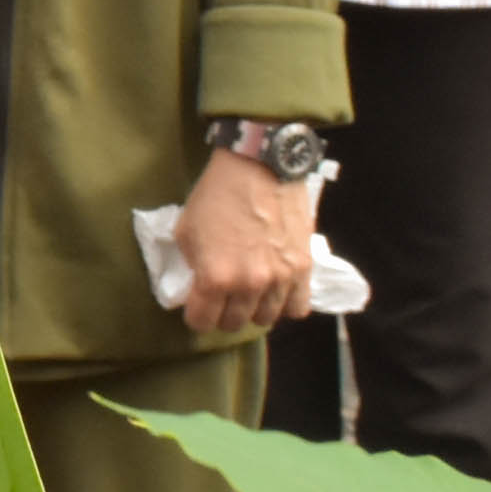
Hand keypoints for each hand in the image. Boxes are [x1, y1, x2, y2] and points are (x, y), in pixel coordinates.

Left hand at [173, 152, 316, 334]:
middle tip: (221, 299)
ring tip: (248, 294)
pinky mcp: (304, 270)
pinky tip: (275, 292)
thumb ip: (191, 264)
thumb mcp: (186, 230)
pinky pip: (297, 308)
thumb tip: (196, 286)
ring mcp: (280, 280)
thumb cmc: (216, 196)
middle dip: (222, 315)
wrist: (259, 168)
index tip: (197, 307)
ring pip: (266, 319)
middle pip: (234, 323)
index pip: (202, 322)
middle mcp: (249, 286)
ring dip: (253, 310)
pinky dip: (285, 304)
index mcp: (215, 278)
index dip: (196, 316)